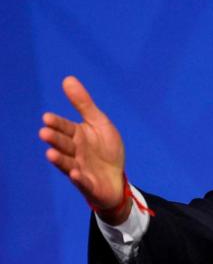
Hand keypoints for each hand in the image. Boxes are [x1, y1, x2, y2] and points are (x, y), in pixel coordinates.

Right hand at [39, 76, 128, 223]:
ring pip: (68, 163)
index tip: (47, 118)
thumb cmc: (105, 149)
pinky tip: (76, 173)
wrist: (116, 178)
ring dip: (60, 159)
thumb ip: (83, 104)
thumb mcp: (99, 123)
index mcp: (77, 136)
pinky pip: (83, 182)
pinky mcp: (89, 184)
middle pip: (64, 144)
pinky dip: (79, 178)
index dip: (57, 124)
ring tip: (50, 153)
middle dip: (55, 139)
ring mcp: (80, 169)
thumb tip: (67, 79)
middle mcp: (75, 152)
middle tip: (44, 133)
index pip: (65, 127)